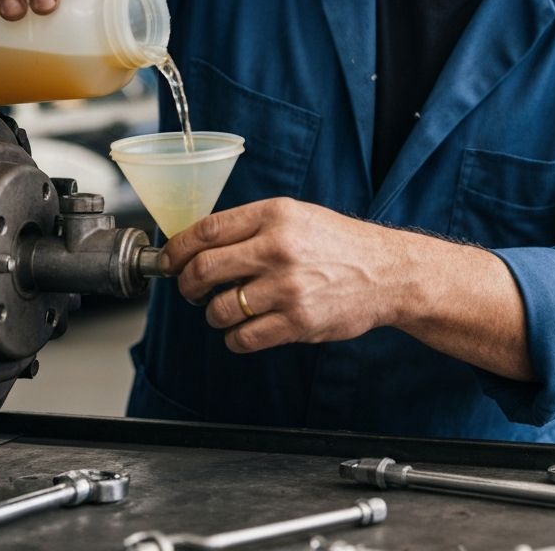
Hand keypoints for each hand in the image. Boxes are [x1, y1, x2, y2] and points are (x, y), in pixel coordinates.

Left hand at [161, 198, 406, 353]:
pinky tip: (246, 328)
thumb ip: (252, 226)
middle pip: (203, 269)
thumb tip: (199, 245)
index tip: (169, 261)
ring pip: (219, 309)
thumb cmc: (339, 243)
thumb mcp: (296, 216)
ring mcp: (287, 287)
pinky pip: (243, 338)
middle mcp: (278, 248)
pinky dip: (235, 338)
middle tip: (190, 290)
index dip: (177, 249)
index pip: (207, 231)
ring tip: (228, 308)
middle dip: (186, 284)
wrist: (385, 271)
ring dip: (214, 313)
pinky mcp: (297, 321)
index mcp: (275, 215)